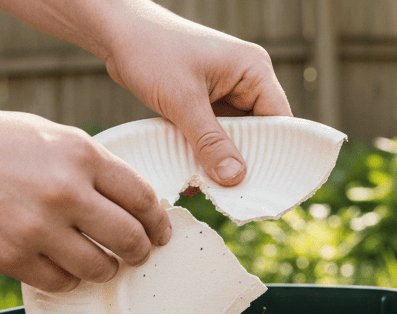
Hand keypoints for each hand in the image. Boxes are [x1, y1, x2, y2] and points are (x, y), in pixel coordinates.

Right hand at [0, 102, 170, 291]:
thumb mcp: (48, 136)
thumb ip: (90, 167)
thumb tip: (132, 204)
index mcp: (80, 153)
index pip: (143, 198)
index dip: (157, 222)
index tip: (159, 232)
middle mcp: (65, 190)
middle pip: (130, 239)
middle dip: (140, 252)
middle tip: (136, 255)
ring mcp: (37, 227)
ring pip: (99, 268)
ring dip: (104, 269)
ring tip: (98, 262)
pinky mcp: (10, 257)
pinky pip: (60, 282)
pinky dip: (67, 279)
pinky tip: (61, 267)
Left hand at [100, 5, 292, 185]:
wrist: (117, 34)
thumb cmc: (152, 50)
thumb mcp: (183, 100)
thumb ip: (210, 141)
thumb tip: (235, 178)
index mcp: (253, 71)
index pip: (280, 121)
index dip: (277, 155)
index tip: (268, 188)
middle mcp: (245, 82)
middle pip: (259, 134)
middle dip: (245, 163)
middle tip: (236, 197)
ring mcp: (225, 94)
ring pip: (234, 140)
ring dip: (222, 162)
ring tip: (214, 189)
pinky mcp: (205, 104)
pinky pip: (214, 137)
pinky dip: (206, 155)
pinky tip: (196, 175)